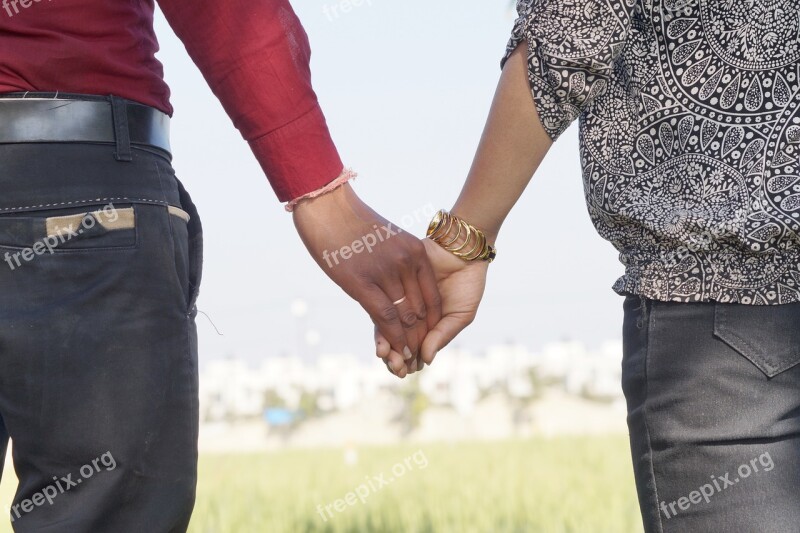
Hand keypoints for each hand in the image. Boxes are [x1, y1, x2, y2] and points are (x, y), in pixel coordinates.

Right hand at [293, 183, 441, 369]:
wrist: (327, 205)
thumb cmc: (353, 222)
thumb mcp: (387, 241)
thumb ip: (399, 264)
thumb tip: (401, 287)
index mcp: (415, 252)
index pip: (431, 296)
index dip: (432, 322)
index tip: (429, 338)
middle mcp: (405, 263)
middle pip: (420, 310)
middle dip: (420, 337)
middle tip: (420, 358)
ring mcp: (385, 273)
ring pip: (404, 318)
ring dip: (406, 343)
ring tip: (407, 361)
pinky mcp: (361, 283)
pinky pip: (384, 318)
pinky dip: (392, 338)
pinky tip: (394, 351)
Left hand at [376, 238, 487, 374]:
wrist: (463, 252)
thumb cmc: (467, 284)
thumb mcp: (460, 315)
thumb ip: (442, 335)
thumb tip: (425, 360)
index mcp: (426, 325)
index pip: (412, 347)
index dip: (407, 361)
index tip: (405, 372)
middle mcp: (410, 315)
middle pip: (395, 339)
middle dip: (392, 356)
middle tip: (394, 367)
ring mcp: (400, 300)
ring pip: (387, 325)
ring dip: (385, 343)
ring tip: (384, 355)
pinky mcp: (393, 284)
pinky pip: (384, 305)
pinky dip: (382, 321)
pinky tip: (382, 332)